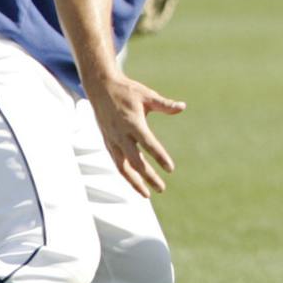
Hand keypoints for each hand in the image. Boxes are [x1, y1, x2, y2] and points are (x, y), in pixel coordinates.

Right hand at [93, 73, 183, 195]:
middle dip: (148, 177)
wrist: (100, 87)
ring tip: (147, 194)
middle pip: (135, 161)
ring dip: (134, 181)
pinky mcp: (107, 142)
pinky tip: (135, 182)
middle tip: (162, 189)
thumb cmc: (127, 91)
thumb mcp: (147, 95)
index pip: (148, 144)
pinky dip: (125, 174)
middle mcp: (120, 134)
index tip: (170, 169)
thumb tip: (182, 107)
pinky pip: (116, 162)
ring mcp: (112, 140)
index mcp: (132, 123)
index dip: (159, 157)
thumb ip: (165, 105)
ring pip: (122, 166)